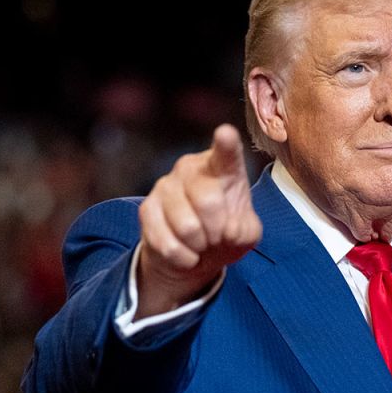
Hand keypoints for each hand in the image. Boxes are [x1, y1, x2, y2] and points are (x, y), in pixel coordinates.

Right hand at [136, 124, 261, 316]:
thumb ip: (245, 229)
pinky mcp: (146, 209)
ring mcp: (165, 186)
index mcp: (223, 168)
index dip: (226, 144)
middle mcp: (191, 168)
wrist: (193, 255)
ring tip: (202, 242)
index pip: (226, 153)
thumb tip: (228, 230)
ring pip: (187, 226)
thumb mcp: (245, 234)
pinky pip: (168, 244)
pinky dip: (185, 258)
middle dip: (218, 230)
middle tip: (218, 236)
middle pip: (208, 201)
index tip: (225, 133)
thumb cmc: (225, 234)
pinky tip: (187, 253)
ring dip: (201, 245)